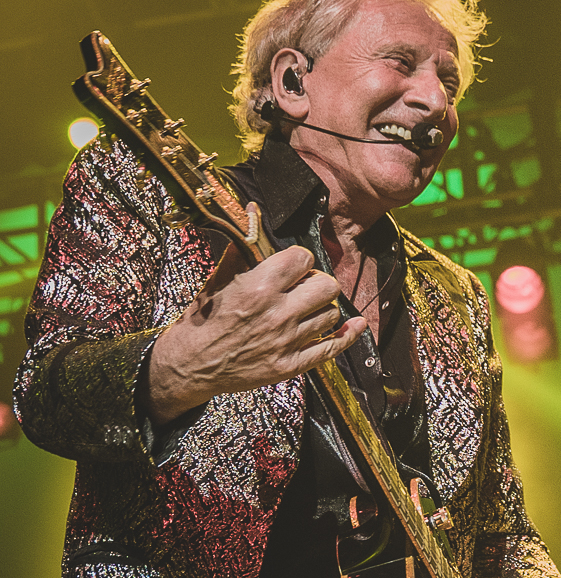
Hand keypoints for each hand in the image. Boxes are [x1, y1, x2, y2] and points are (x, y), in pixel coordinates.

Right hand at [144, 215, 366, 424]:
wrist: (189, 365)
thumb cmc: (203, 320)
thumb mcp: (218, 281)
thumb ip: (242, 250)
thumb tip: (252, 212)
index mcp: (259, 287)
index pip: (303, 258)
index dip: (300, 260)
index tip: (293, 266)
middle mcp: (277, 314)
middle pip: (326, 285)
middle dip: (317, 282)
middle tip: (304, 287)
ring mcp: (287, 341)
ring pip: (331, 314)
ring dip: (322, 308)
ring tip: (306, 309)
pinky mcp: (291, 365)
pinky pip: (334, 347)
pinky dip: (349, 334)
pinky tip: (355, 325)